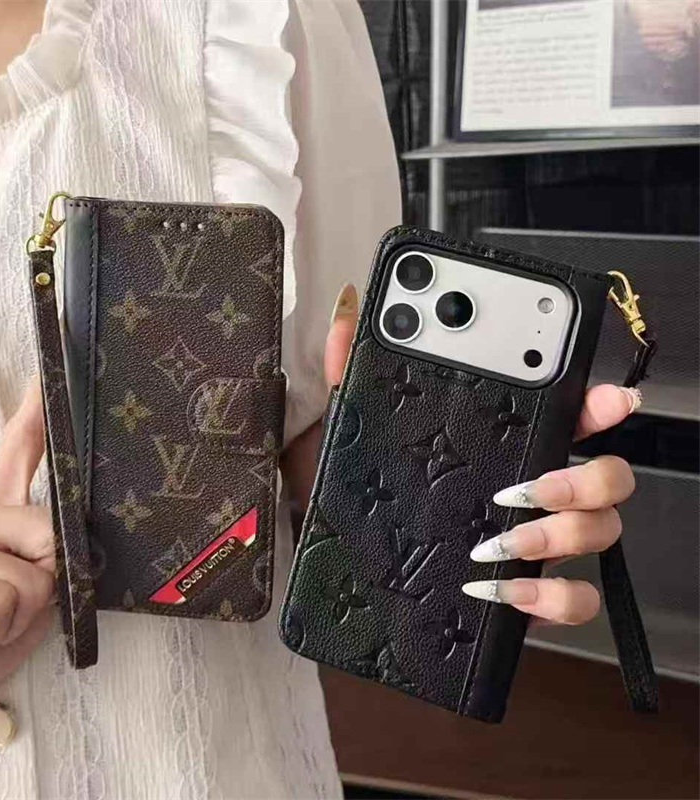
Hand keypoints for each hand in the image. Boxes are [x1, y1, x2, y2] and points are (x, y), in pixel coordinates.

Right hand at [0, 381, 53, 742]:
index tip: (47, 376)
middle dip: (44, 587)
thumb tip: (69, 533)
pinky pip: (2, 605)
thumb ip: (49, 561)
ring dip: (14, 622)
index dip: (36, 414)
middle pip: (53, 534)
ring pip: (34, 580)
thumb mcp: (25, 597)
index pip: (15, 454)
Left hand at [324, 284, 638, 626]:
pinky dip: (550, 599)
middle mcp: (538, 492)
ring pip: (602, 534)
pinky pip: (576, 601)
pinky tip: (500, 590)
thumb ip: (351, 369)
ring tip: (499, 542)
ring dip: (560, 536)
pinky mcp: (531, 596)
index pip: (572, 417)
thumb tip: (348, 313)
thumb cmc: (368, 491)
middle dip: (587, 479)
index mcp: (507, 447)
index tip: (610, 398)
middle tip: (530, 487)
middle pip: (610, 477)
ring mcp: (541, 545)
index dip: (600, 405)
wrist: (355, 564)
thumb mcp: (355, 430)